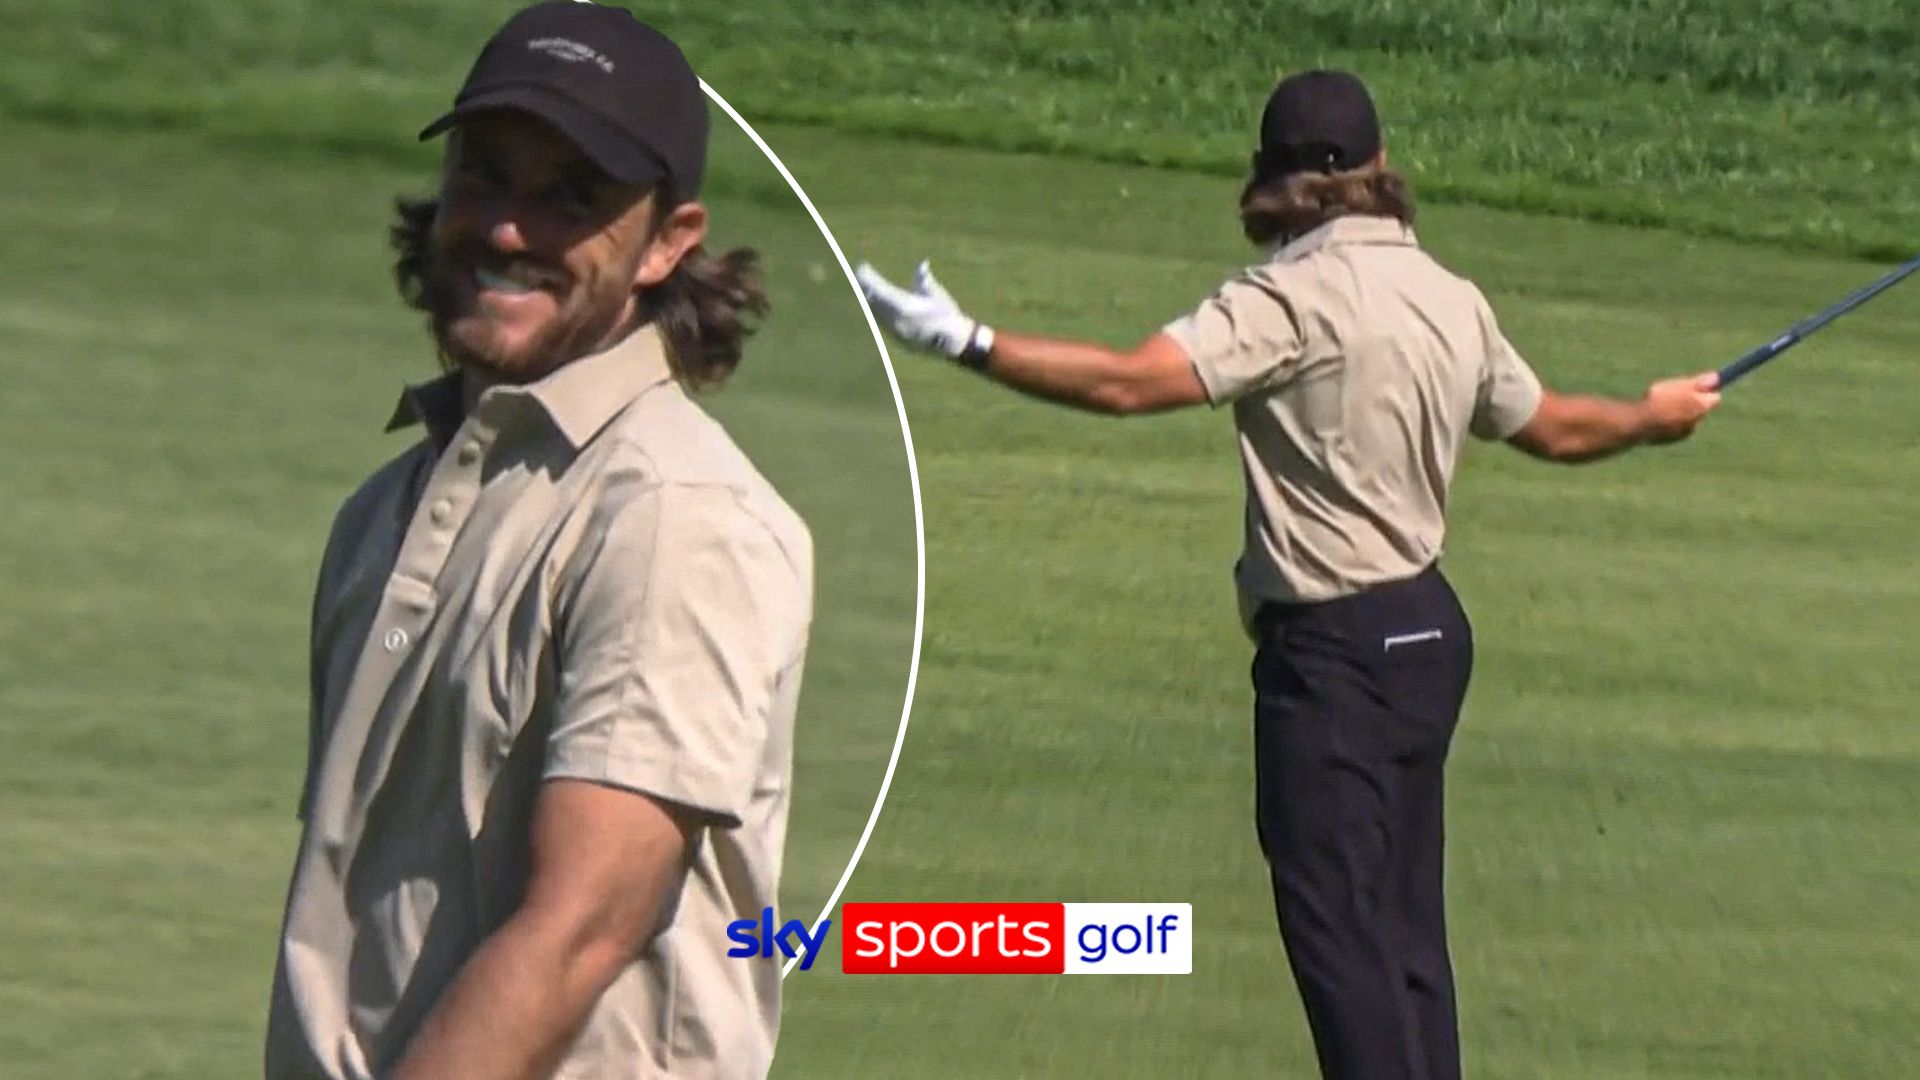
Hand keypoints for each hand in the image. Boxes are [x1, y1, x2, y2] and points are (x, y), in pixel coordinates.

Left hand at [854, 260, 990, 359]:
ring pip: (874, 312)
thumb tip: (922, 264)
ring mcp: (894, 331)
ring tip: (863, 287)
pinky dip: (874, 311)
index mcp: (904, 305)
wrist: (953, 343)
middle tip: (860, 275)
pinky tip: (871, 305)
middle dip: (865, 286)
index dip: (868, 277)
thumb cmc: (947, 314)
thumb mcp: (936, 294)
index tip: (862, 266)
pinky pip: (880, 322)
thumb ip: (924, 279)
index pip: (879, 289)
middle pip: (872, 300)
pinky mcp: (896, 339)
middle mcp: (895, 319)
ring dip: (867, 299)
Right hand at [1642, 371, 1721, 442]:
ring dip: (1678, 412)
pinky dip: (1669, 422)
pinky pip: (1674, 428)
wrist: (1638, 424)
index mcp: (1701, 407)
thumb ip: (1698, 382)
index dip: (1704, 390)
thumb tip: (1716, 377)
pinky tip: (1654, 418)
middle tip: (1673, 393)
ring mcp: (1684, 433)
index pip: (1714, 397)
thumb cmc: (1658, 400)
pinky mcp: (1671, 440)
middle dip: (1691, 402)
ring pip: (1686, 419)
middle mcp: (1696, 421)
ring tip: (1659, 405)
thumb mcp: (1678, 385)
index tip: (1693, 385)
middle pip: (1700, 409)